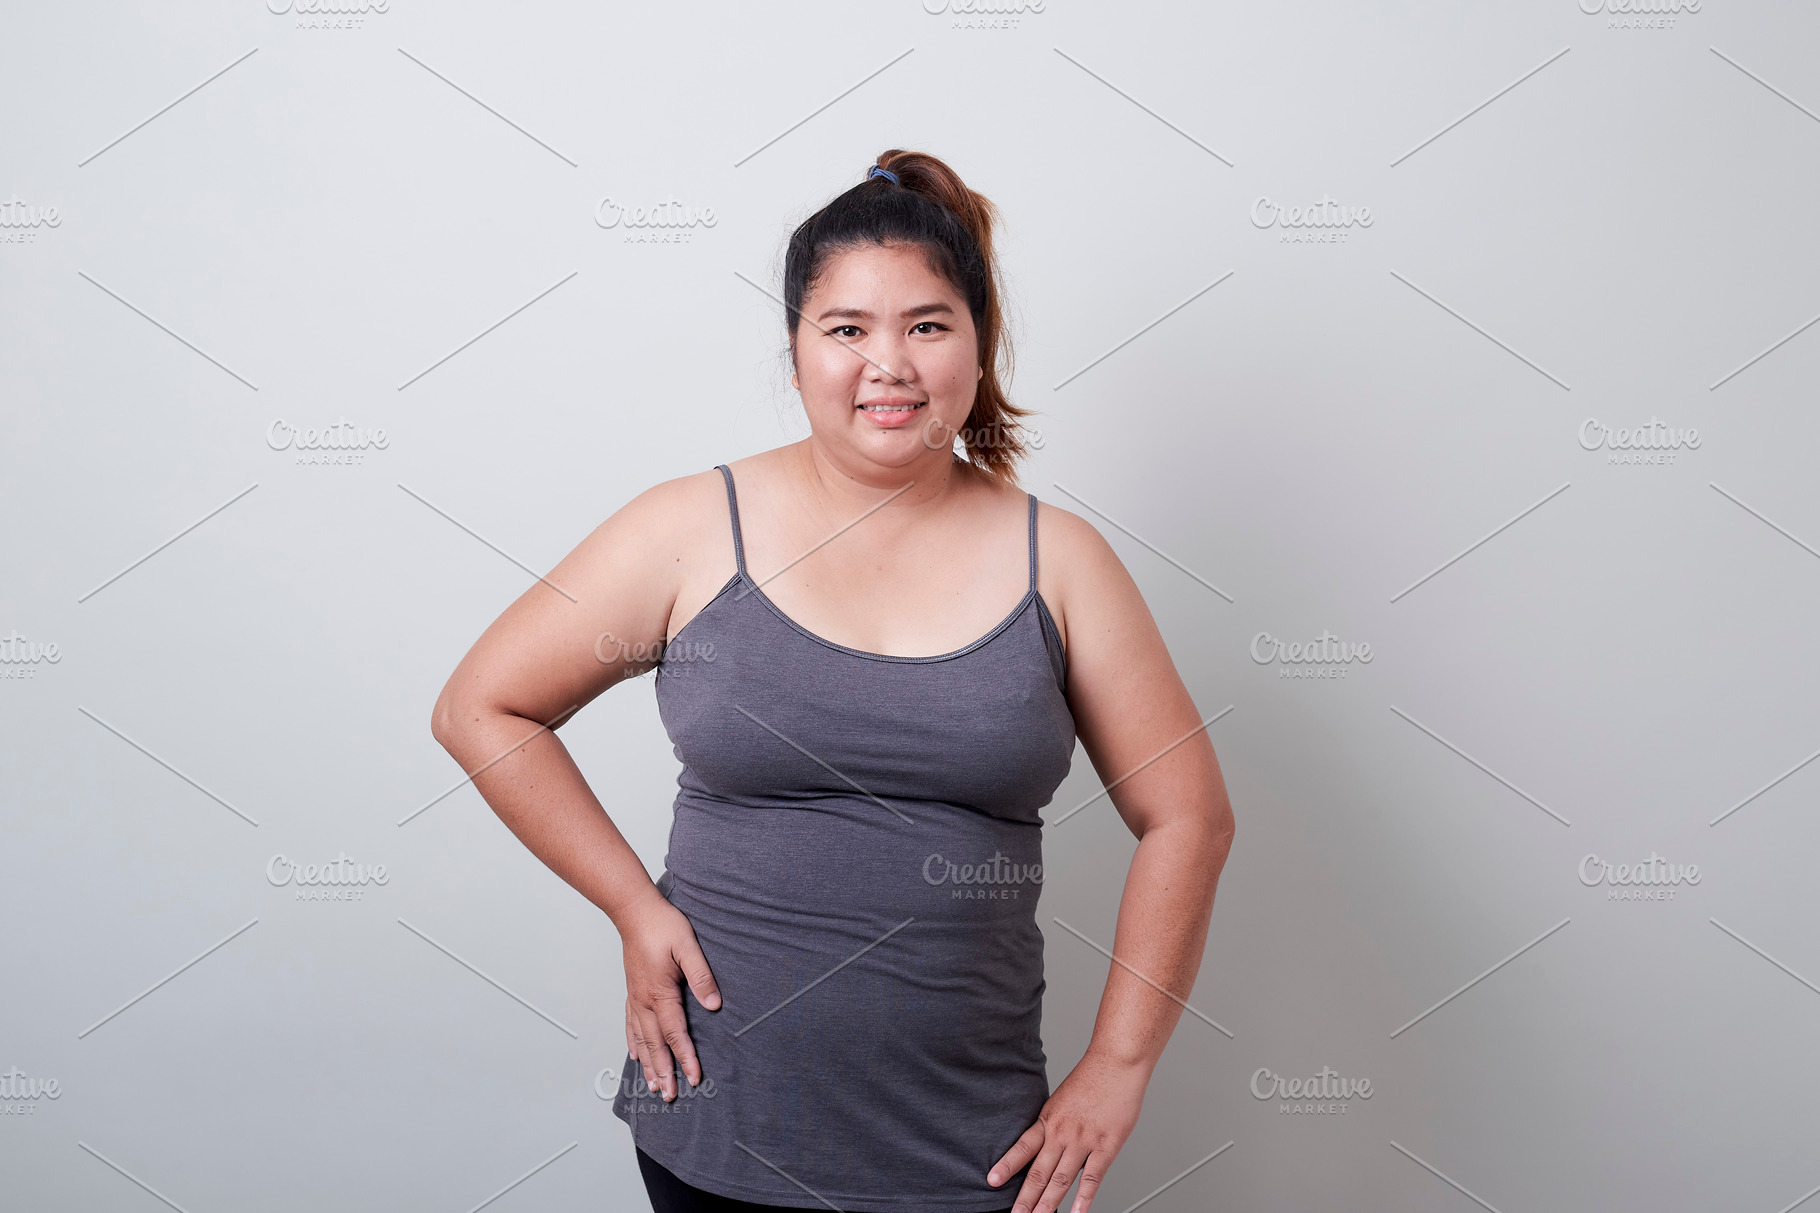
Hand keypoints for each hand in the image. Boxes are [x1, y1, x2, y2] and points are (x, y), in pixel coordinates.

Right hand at [619, 888, 720, 1101]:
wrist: (634, 912)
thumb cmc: (662, 925)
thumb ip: (701, 976)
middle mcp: (644, 1000)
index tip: (694, 1077)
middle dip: (663, 1071)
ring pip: (641, 1039)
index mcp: (660, 992)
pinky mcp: (633, 991)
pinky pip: (631, 1024)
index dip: (685, 1057)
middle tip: (670, 1096)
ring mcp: (636, 997)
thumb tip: (714, 1004)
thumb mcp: (688, 947)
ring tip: (652, 1086)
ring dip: (648, 1064)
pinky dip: (634, 1043)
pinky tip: (635, 1055)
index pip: (675, 1033)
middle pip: (655, 1044)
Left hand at [988, 1051, 1148, 1212]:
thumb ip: (1054, 1123)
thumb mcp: (1062, 1099)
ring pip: (1062, 1180)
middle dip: (1025, 1198)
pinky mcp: (1107, 1145)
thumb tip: (1046, 1143)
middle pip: (1039, 1172)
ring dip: (1048, 1204)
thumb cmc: (1093, 1077)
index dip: (1006, 1166)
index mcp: (1049, 1119)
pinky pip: (1093, 1177)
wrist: (1116, 1062)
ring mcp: (1084, 1140)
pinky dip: (1084, 1198)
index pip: (1022, 1147)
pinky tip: (1077, 1212)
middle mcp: (1062, 1132)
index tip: (991, 1182)